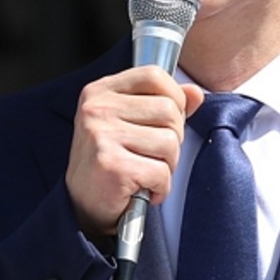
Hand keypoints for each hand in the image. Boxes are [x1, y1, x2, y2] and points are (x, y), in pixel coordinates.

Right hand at [66, 65, 204, 238]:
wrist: (83, 204)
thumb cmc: (111, 159)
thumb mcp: (132, 122)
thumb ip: (164, 103)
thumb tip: (196, 93)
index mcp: (101, 91)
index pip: (154, 75)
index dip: (173, 98)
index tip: (166, 121)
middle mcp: (97, 109)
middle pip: (168, 110)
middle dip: (173, 138)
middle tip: (154, 155)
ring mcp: (101, 136)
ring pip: (169, 142)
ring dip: (167, 164)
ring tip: (147, 171)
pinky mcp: (111, 166)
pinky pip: (161, 172)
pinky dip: (160, 187)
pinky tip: (144, 189)